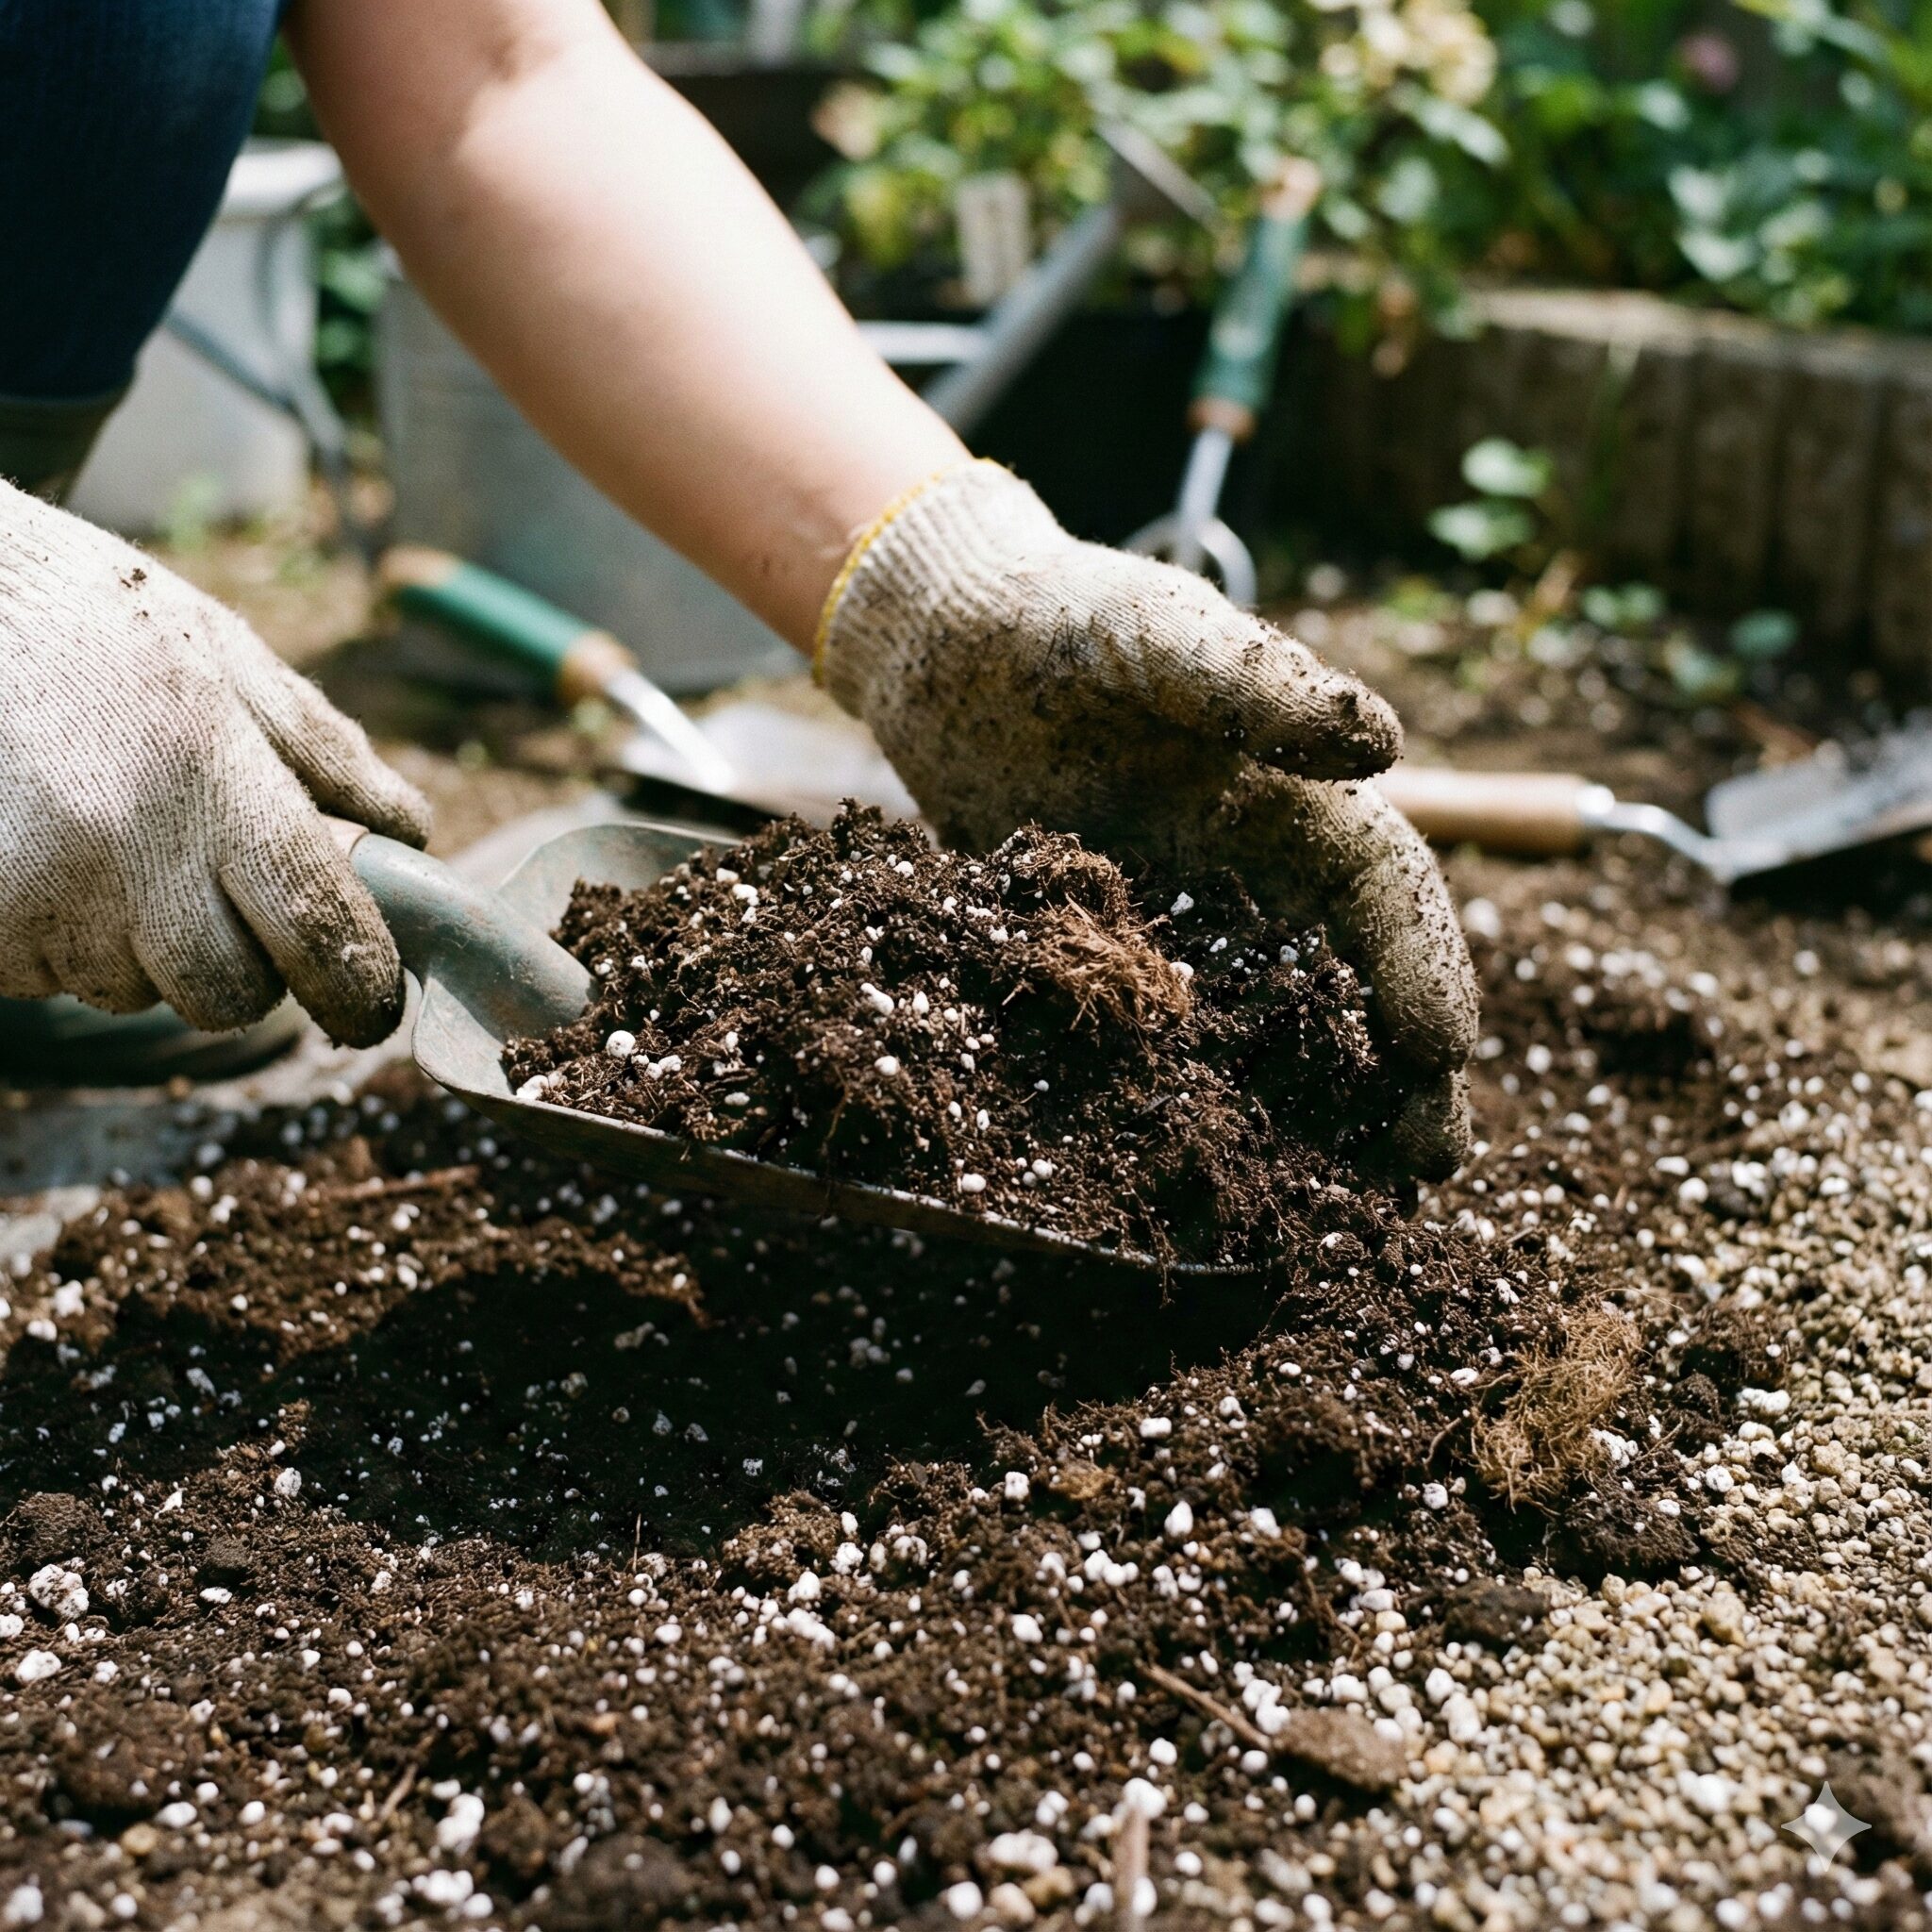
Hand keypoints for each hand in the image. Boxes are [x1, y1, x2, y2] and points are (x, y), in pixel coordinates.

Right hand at [0, 482, 430, 1045]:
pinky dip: (69, 940)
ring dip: (148, 950)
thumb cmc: (94, 626)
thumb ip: (325, 753)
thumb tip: (409, 837)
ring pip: (139, 992)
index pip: (315, 924)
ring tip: (114, 844)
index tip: (372, 1005)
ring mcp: (38, 895)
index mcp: (208, 771)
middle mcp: (124, 845)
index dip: (358, 984)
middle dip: (248, 967)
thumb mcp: (225, 657)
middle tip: (222, 893)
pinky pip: (54, 978)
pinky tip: (51, 854)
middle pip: (231, 993)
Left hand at [816, 462, 1476, 1178]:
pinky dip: (1184, 1094)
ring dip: (1306, 1104)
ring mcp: (1173, 921)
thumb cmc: (1065, 620)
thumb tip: (1382, 742)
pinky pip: (1149, 1034)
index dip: (1422, 964)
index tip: (1445, 1048)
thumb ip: (1255, 681)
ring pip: (1259, 1025)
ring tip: (1339, 1196)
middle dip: (1396, 1069)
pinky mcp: (1093, 952)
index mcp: (1289, 799)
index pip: (1383, 890)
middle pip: (1344, 981)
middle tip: (1425, 1164)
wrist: (945, 646)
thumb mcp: (1158, 636)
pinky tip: (1194, 1159)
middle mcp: (1247, 873)